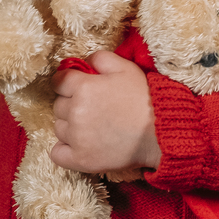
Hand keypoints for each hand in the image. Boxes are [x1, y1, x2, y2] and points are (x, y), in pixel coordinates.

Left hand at [50, 51, 161, 172]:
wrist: (161, 132)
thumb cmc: (145, 98)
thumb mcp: (126, 68)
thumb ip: (100, 58)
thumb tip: (84, 61)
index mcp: (83, 87)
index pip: (58, 81)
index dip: (67, 82)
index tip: (76, 86)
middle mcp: (75, 112)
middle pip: (58, 105)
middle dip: (71, 103)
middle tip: (92, 106)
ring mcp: (77, 138)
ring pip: (58, 127)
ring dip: (69, 125)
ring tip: (91, 125)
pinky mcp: (81, 160)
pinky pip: (57, 154)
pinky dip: (64, 149)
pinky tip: (78, 144)